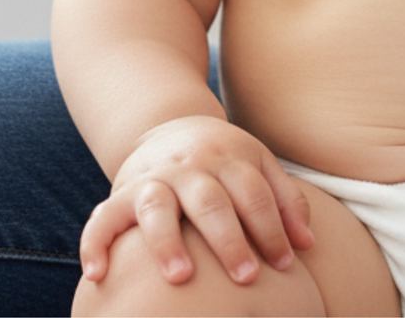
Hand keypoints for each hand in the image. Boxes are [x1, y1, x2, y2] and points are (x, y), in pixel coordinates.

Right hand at [79, 116, 313, 286]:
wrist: (168, 126)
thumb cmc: (224, 160)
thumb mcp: (257, 165)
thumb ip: (284, 200)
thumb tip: (308, 244)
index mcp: (230, 157)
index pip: (254, 193)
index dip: (271, 228)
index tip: (285, 265)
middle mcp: (191, 166)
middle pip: (211, 200)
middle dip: (229, 239)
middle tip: (246, 276)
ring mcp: (155, 177)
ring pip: (159, 205)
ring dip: (167, 241)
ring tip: (180, 277)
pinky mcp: (123, 192)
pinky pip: (103, 216)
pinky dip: (96, 243)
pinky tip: (98, 275)